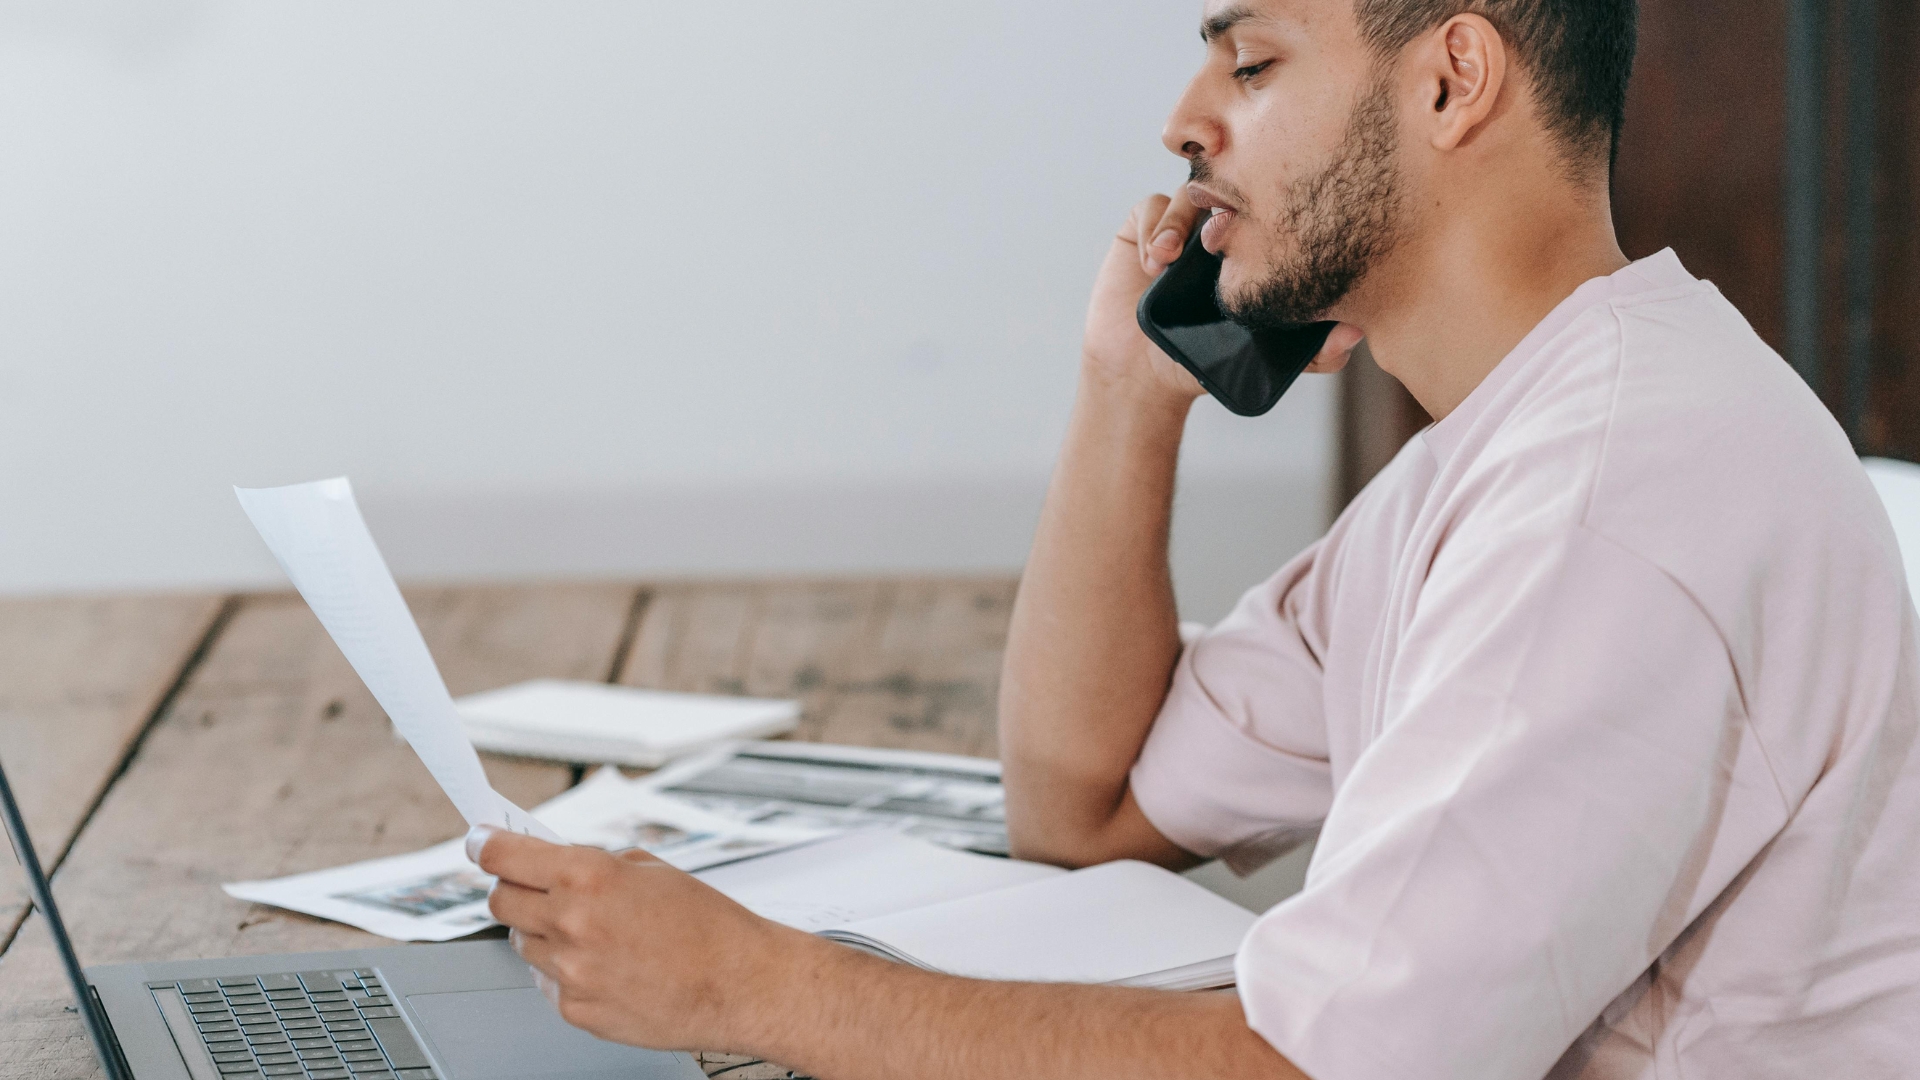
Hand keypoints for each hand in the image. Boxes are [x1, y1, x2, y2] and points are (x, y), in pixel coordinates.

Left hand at [468, 825, 817, 1052]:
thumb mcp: (650, 870)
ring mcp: (570, 971)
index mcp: (588, 876)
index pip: (503, 856)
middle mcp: (570, 923)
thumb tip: (554, 867)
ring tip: (591, 932)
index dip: (485, 845)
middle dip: (512, 889)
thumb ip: (594, 866)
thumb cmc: (707, 925)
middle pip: (500, 902)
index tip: (480, 842)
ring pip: (523, 944)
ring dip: (544, 931)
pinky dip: (565, 970)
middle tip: (534, 886)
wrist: (739, 983)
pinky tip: (604, 965)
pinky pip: (546, 982)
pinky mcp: (575, 1009)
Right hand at [1081, 191, 1363, 404]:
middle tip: (1216, 239)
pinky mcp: (1144, 223)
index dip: (1272, 210)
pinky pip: (1151, 207)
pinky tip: (1153, 264)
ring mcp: (1185, 221)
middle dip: (1224, 203)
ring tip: (1169, 259)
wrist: (1143, 371)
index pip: (1273, 209)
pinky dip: (1153, 230)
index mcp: (1258, 245)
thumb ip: (1311, 354)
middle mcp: (1224, 224)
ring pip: (1191, 192)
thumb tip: (1354, 335)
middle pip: (1233, 186)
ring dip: (1179, 221)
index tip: (1267, 239)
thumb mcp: (1262, 359)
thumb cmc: (1205, 359)